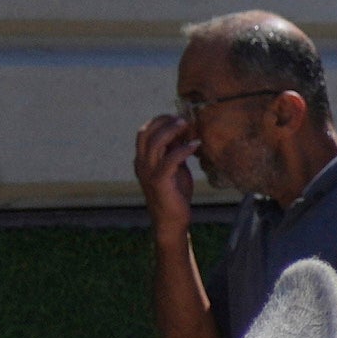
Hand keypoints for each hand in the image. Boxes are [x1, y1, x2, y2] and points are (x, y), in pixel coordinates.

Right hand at [134, 110, 197, 226]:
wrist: (171, 220)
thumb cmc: (174, 193)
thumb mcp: (175, 168)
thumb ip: (174, 152)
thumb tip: (182, 133)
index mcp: (142, 159)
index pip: (144, 132)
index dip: (159, 121)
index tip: (177, 117)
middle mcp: (141, 164)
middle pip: (145, 133)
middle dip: (163, 122)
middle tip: (182, 119)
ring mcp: (148, 172)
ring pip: (154, 144)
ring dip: (171, 131)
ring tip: (187, 125)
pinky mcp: (159, 182)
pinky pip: (169, 160)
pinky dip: (182, 150)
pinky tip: (195, 145)